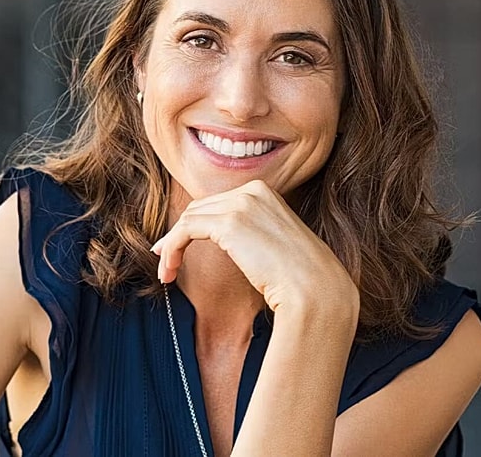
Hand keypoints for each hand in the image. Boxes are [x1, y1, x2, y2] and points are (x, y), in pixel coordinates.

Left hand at [150, 180, 356, 313]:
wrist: (314, 290)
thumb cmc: (298, 276)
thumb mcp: (272, 242)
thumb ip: (249, 232)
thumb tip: (222, 238)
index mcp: (264, 192)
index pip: (216, 204)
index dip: (192, 226)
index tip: (177, 248)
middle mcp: (252, 191)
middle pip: (199, 209)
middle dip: (178, 235)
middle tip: (166, 262)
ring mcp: (241, 204)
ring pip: (188, 219)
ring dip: (171, 247)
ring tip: (166, 273)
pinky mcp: (229, 223)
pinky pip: (185, 231)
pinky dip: (171, 249)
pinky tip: (168, 270)